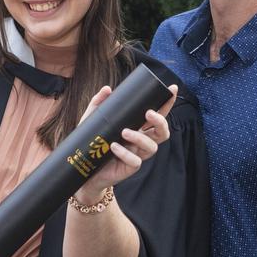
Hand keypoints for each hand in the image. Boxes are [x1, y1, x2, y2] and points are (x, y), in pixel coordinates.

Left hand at [73, 84, 176, 202]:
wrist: (84, 167)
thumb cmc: (93, 142)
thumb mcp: (92, 119)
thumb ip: (99, 103)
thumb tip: (107, 89)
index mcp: (138, 127)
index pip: (157, 115)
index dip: (167, 103)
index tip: (172, 89)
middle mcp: (141, 141)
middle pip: (162, 133)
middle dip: (160, 122)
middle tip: (148, 114)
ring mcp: (137, 154)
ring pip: (152, 147)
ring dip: (140, 138)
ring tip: (124, 132)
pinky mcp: (130, 167)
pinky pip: (135, 161)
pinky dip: (125, 153)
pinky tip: (114, 147)